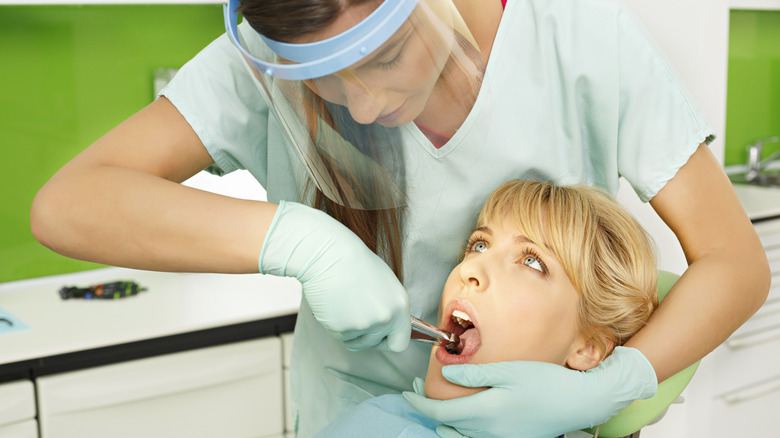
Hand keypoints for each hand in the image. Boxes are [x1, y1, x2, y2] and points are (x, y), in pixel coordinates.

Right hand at [260, 201, 409, 350]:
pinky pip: (339, 335)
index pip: (400, 343)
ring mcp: (364, 325)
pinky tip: (333, 304)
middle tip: (353, 316)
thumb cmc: (355, 263)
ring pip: (355, 341)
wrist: (329, 255)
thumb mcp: (385, 285)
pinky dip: (335, 324)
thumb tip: (385, 327)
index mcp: (400, 307)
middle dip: (364, 336)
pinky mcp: (342, 328)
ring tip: (344, 305)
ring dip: (349, 330)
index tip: (380, 338)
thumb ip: (388, 308)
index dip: (388, 342)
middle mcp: (385, 319)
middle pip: (374, 344)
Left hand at [403, 347, 657, 437]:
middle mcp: (490, 433)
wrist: (579, 403)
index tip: (407, 394)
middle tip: (419, 391)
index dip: (419, 404)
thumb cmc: (546, 382)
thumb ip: (474, 375)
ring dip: (444, 420)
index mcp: (486, 414)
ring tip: (437, 400)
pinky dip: (461, 428)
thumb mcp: (508, 371)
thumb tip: (445, 373)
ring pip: (459, 436)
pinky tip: (463, 412)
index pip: (440, 414)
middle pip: (446, 427)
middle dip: (428, 410)